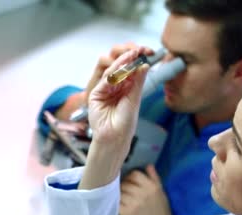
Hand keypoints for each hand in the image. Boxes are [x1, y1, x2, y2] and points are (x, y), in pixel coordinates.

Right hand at [78, 48, 149, 189]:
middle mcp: (117, 88)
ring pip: (113, 73)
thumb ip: (137, 83)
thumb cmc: (125, 123)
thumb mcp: (134, 100)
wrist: (114, 137)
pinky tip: (120, 69)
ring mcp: (106, 90)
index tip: (145, 52)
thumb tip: (145, 66)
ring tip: (131, 56)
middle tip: (137, 50)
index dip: (137, 62)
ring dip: (121, 64)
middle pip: (122, 70)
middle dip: (129, 59)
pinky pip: (105, 81)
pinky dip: (112, 75)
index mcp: (128, 89)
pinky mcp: (96, 94)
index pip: (132, 72)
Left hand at [119, 165, 180, 214]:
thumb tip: (148, 165)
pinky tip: (120, 205)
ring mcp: (133, 203)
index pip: (135, 174)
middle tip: (125, 190)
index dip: (131, 176)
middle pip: (125, 182)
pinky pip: (116, 202)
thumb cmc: (161, 210)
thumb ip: (154, 177)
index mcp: (151, 187)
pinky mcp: (126, 213)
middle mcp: (142, 193)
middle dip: (124, 185)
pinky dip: (117, 202)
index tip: (130, 181)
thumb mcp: (161, 192)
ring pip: (119, 191)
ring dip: (119, 193)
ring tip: (123, 198)